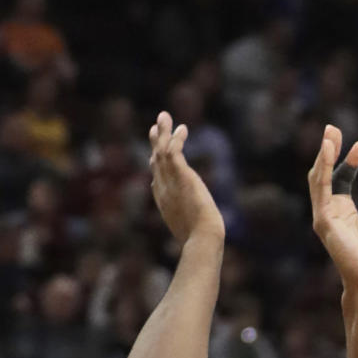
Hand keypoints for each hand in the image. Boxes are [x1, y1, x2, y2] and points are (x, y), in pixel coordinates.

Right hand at [148, 111, 223, 246]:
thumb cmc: (200, 241)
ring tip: (164, 116)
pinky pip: (174, 151)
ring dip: (162, 132)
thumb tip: (197, 232)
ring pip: (161, 151)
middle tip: (155, 128)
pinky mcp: (181, 176)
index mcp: (164, 203)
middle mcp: (163, 190)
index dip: (156, 165)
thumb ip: (188, 225)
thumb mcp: (189, 232)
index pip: (157, 180)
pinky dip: (176, 138)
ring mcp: (170, 182)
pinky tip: (182, 129)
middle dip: (155, 143)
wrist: (202, 239)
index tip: (155, 155)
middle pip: (155, 161)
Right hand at [309, 125, 357, 286]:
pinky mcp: (324, 220)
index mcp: (344, 213)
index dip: (349, 161)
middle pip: (325, 175)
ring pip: (319, 178)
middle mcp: (331, 212)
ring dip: (324, 155)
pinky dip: (324, 168)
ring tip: (330, 134)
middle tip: (332, 128)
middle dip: (328, 151)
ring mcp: (325, 216)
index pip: (341, 179)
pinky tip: (329, 149)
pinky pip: (322, 188)